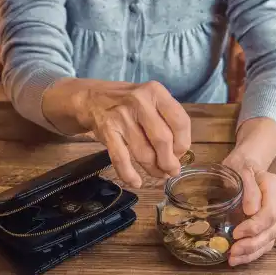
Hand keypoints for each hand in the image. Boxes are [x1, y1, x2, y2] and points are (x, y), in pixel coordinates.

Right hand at [43, 79, 190, 187]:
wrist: (92, 98)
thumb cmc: (130, 104)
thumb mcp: (152, 101)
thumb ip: (168, 122)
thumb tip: (179, 156)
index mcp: (156, 92)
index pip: (180, 122)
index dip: (183, 144)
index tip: (180, 154)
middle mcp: (140, 101)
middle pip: (162, 140)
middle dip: (169, 162)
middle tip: (171, 171)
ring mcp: (121, 116)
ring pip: (144, 152)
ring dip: (153, 169)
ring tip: (158, 174)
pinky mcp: (107, 130)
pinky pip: (121, 158)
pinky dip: (129, 174)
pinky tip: (136, 182)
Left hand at [222, 155, 275, 265]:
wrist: (244, 164)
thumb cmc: (240, 165)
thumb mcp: (241, 167)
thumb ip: (248, 186)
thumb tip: (251, 210)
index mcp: (274, 188)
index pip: (270, 213)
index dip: (255, 226)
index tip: (236, 232)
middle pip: (271, 230)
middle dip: (252, 244)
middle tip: (233, 251)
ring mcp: (274, 216)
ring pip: (269, 240)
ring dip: (251, 252)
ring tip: (232, 259)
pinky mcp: (266, 226)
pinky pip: (263, 244)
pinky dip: (251, 254)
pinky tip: (237, 259)